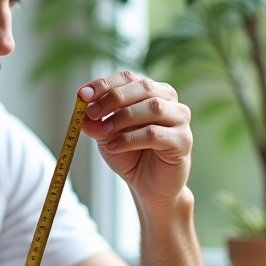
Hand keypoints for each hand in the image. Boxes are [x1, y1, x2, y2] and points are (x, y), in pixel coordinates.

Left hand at [79, 71, 192, 210]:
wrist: (148, 186)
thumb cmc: (130, 155)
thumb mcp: (107, 135)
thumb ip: (97, 122)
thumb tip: (83, 112)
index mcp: (152, 91)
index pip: (129, 78)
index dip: (105, 84)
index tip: (83, 95)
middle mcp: (169, 101)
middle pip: (143, 88)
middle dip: (113, 98)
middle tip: (91, 112)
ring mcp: (180, 119)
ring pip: (153, 107)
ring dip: (123, 117)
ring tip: (104, 131)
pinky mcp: (182, 140)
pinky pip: (155, 134)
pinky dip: (130, 139)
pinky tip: (114, 146)